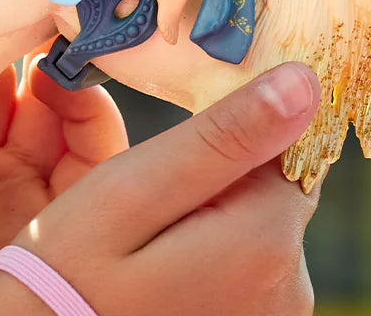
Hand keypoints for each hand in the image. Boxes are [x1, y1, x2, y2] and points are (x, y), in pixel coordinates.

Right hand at [0, 62, 321, 315]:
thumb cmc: (67, 283)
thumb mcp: (128, 193)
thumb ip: (221, 137)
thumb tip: (303, 82)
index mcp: (264, 239)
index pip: (288, 141)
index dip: (235, 121)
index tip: (180, 132)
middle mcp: (290, 288)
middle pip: (272, 186)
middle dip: (218, 172)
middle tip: (145, 189)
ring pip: (254, 226)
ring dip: (208, 214)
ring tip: (142, 233)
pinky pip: (239, 268)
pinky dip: (204, 254)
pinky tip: (153, 268)